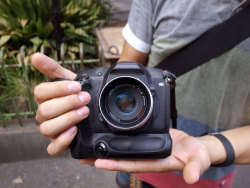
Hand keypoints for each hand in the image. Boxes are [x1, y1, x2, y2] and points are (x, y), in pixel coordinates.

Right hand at [32, 53, 90, 155]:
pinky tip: (75, 131)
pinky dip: (62, 141)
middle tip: (85, 99)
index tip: (77, 86)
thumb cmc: (76, 93)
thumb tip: (35, 56)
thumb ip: (52, 68)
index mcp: (45, 98)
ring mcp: (51, 130)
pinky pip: (52, 149)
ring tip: (84, 112)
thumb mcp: (68, 78)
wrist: (91, 108)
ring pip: (47, 129)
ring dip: (67, 119)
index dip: (58, 89)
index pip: (40, 92)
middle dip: (67, 104)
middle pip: (45, 111)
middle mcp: (44, 114)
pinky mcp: (58, 144)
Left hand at [80, 129, 211, 183]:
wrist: (194, 148)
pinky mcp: (144, 141)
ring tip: (87, 145)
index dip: (115, 164)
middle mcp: (146, 157)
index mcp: (155, 163)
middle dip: (101, 158)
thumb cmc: (196, 154)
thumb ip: (195, 167)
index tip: (98, 161)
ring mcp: (144, 150)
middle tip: (82, 154)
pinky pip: (127, 142)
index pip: (132, 165)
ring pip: (120, 151)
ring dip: (104, 149)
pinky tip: (105, 134)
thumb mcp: (198, 159)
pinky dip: (114, 140)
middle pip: (120, 159)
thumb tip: (191, 178)